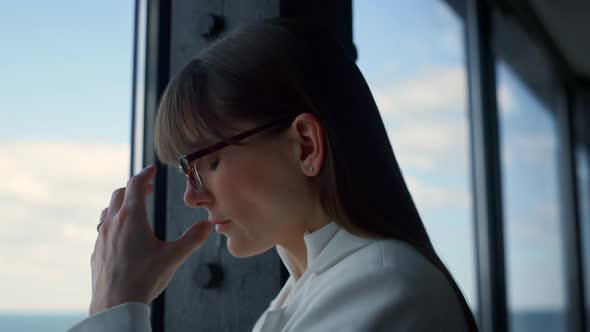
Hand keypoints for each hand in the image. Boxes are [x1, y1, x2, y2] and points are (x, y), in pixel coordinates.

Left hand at [89, 165, 211, 314]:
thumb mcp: (173, 257)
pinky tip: (123, 236)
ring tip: (134, 209)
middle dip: (135, 187)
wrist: (115, 304)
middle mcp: (113, 223)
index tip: (153, 170)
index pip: (136, 184)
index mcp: (132, 218)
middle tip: (148, 189)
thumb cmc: (144, 279)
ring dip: (122, 204)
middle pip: (120, 193)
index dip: (146, 174)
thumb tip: (207, 225)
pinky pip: (103, 229)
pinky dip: (114, 223)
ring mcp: (102, 237)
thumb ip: (192, 239)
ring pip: (108, 210)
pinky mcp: (97, 252)